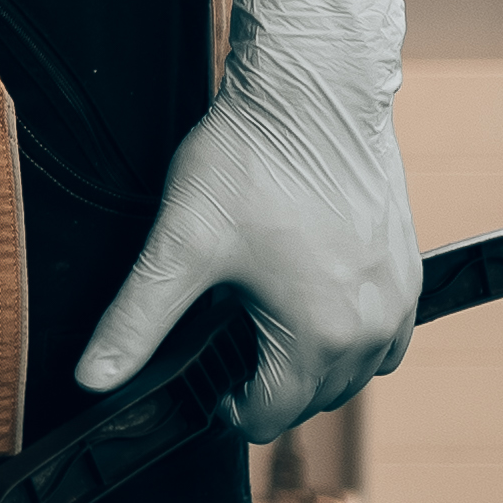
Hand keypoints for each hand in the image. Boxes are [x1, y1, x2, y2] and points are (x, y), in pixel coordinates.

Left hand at [76, 0, 421, 446]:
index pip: (269, 417)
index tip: (203, 366)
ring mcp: (399, 298)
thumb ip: (136, 322)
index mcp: (321, 336)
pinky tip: (308, 294)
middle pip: (313, 399)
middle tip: (225, 328)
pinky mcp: (409, 267)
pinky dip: (348, 331)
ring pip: (352, 370)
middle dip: (266, 380)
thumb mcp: (180, 246)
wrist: (313, 86)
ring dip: (311, 362)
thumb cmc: (253, 158)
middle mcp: (373, 329)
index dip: (225, 402)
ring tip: (263, 315)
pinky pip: (383, 333)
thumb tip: (93, 379)